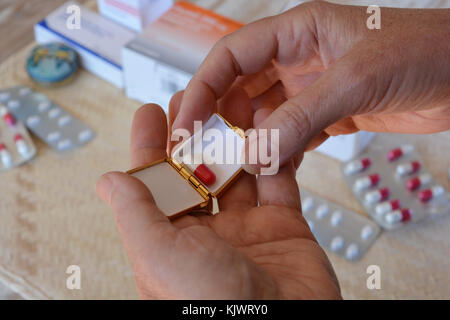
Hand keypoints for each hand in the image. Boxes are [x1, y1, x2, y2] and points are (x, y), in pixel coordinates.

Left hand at [96, 88, 340, 298]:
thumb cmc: (212, 306)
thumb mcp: (160, 257)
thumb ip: (136, 215)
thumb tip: (108, 182)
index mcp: (172, 241)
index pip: (156, 184)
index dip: (151, 146)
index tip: (150, 112)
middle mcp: (208, 235)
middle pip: (199, 172)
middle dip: (196, 133)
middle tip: (195, 97)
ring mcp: (248, 230)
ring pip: (240, 172)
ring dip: (236, 138)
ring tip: (234, 102)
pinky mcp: (285, 228)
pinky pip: (280, 183)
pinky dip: (276, 155)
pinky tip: (270, 129)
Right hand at [172, 1, 449, 172]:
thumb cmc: (422, 53)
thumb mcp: (355, 79)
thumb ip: (302, 116)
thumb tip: (256, 153)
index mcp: (297, 32)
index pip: (232, 56)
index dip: (203, 87)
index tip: (186, 122)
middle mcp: (298, 59)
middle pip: (241, 88)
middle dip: (222, 119)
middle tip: (205, 153)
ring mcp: (312, 88)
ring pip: (265, 115)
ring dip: (253, 140)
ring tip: (240, 167)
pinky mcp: (329, 114)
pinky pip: (291, 134)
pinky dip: (281, 152)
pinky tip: (275, 170)